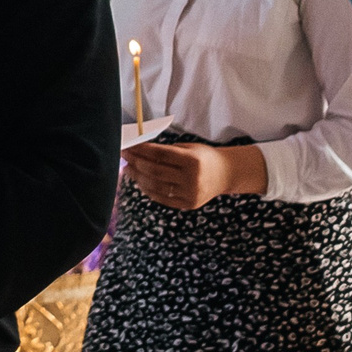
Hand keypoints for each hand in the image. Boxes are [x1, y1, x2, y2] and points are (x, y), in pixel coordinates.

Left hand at [123, 142, 264, 210]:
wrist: (226, 174)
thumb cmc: (204, 157)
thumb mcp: (189, 148)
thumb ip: (166, 151)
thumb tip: (138, 150)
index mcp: (192, 160)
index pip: (160, 154)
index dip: (141, 150)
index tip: (128, 146)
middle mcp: (191, 178)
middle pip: (155, 171)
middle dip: (136, 163)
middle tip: (125, 157)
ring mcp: (190, 193)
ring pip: (156, 186)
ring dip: (138, 178)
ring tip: (129, 169)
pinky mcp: (188, 204)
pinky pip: (162, 198)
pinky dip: (148, 190)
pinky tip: (140, 182)